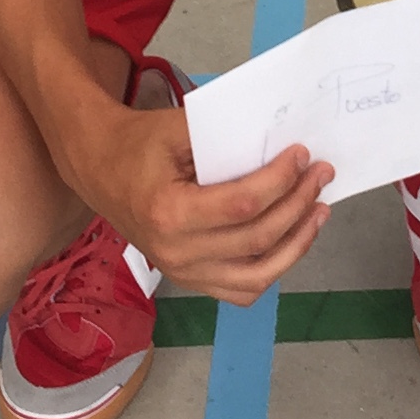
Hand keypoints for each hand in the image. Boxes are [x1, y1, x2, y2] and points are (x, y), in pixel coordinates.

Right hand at [69, 103, 329, 306]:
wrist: (98, 168)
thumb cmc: (139, 144)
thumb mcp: (177, 128)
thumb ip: (227, 137)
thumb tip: (282, 140)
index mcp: (170, 213)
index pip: (243, 204)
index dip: (281, 180)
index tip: (302, 154)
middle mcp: (177, 252)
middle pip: (257, 239)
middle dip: (298, 203)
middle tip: (321, 174)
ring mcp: (183, 273)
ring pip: (258, 276)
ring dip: (297, 242)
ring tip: (319, 210)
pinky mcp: (190, 280)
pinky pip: (242, 290)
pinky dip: (274, 269)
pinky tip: (292, 239)